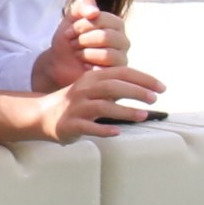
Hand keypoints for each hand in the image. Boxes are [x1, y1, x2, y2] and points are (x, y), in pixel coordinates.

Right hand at [30, 62, 167, 141]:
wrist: (42, 115)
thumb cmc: (76, 102)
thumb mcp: (93, 88)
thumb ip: (116, 87)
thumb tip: (147, 89)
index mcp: (91, 78)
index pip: (121, 73)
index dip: (143, 79)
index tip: (161, 88)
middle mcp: (83, 90)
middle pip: (112, 87)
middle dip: (136, 91)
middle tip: (154, 99)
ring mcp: (75, 107)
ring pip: (102, 106)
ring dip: (125, 111)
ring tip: (143, 115)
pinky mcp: (69, 124)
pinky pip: (88, 127)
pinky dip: (103, 129)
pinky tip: (117, 131)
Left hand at [37, 0, 132, 88]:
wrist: (58, 63)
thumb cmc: (68, 39)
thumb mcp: (72, 17)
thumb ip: (83, 5)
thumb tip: (94, 12)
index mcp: (116, 24)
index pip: (101, 19)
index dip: (81, 25)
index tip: (69, 32)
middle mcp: (123, 41)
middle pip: (105, 37)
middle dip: (82, 40)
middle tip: (73, 44)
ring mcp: (122, 59)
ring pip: (107, 55)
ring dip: (84, 54)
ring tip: (78, 54)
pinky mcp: (115, 75)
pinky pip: (106, 71)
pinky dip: (89, 67)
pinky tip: (84, 66)